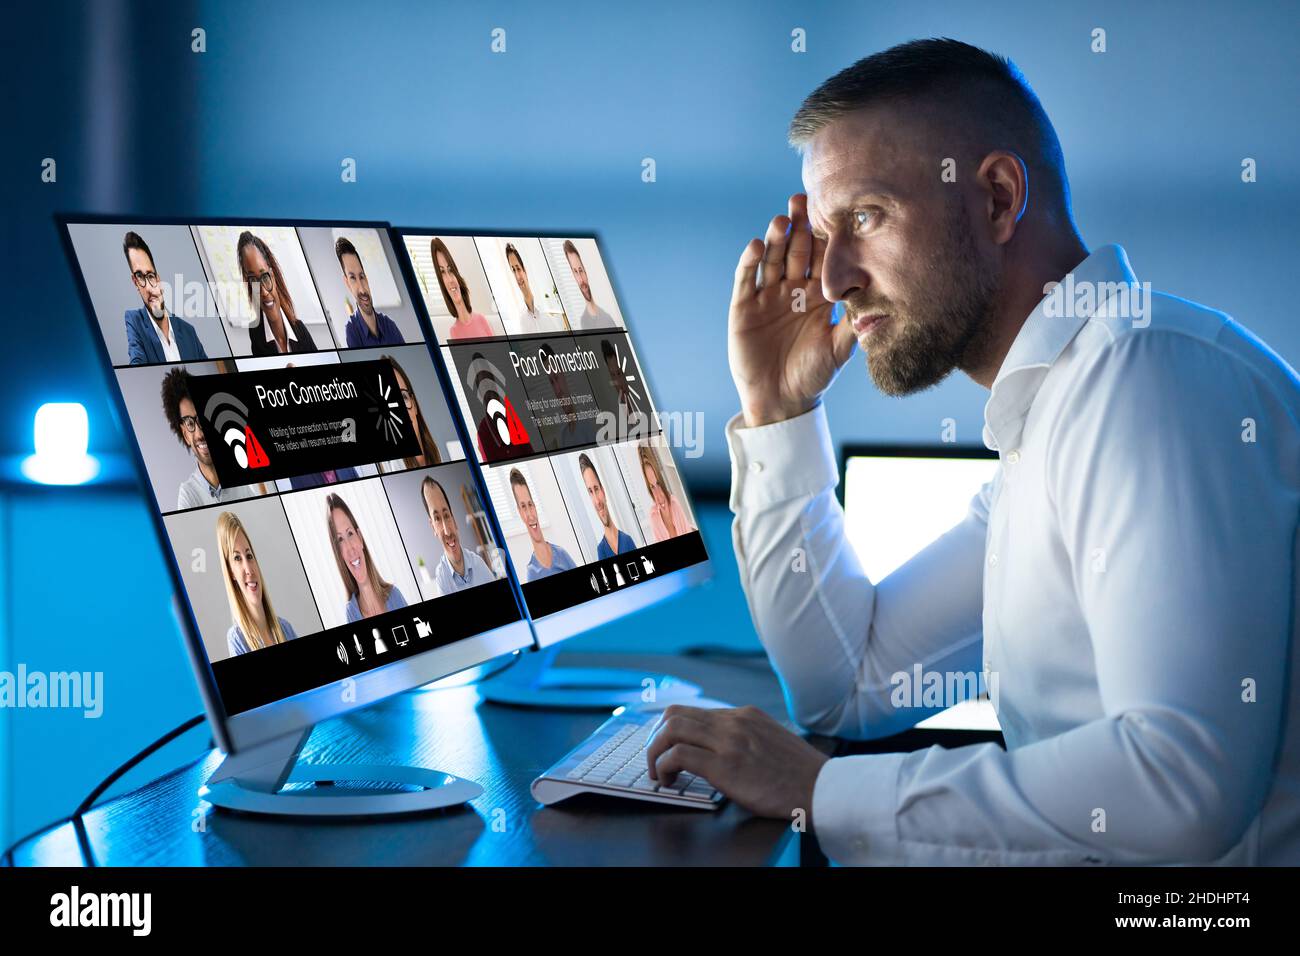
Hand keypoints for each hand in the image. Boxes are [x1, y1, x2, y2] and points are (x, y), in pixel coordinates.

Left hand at [644, 704, 829, 820]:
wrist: (822, 789)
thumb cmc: (799, 775)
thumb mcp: (772, 740)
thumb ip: (746, 736)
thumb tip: (719, 747)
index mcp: (745, 714)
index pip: (695, 711)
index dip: (673, 730)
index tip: (667, 747)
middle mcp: (734, 721)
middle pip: (675, 713)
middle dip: (657, 737)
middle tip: (657, 760)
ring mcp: (729, 741)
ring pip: (671, 729)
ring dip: (655, 751)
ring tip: (660, 773)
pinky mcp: (725, 765)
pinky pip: (678, 755)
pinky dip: (664, 766)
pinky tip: (670, 781)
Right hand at [727, 193, 857, 427]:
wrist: (781, 401)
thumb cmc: (813, 376)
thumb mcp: (839, 350)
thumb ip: (854, 325)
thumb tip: (880, 303)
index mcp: (817, 295)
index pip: (822, 259)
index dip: (825, 237)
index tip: (833, 212)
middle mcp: (792, 289)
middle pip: (796, 250)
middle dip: (799, 226)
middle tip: (802, 200)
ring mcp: (767, 296)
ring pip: (772, 259)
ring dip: (776, 239)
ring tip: (781, 220)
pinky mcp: (743, 306)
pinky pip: (746, 278)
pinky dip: (750, 261)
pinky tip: (756, 246)